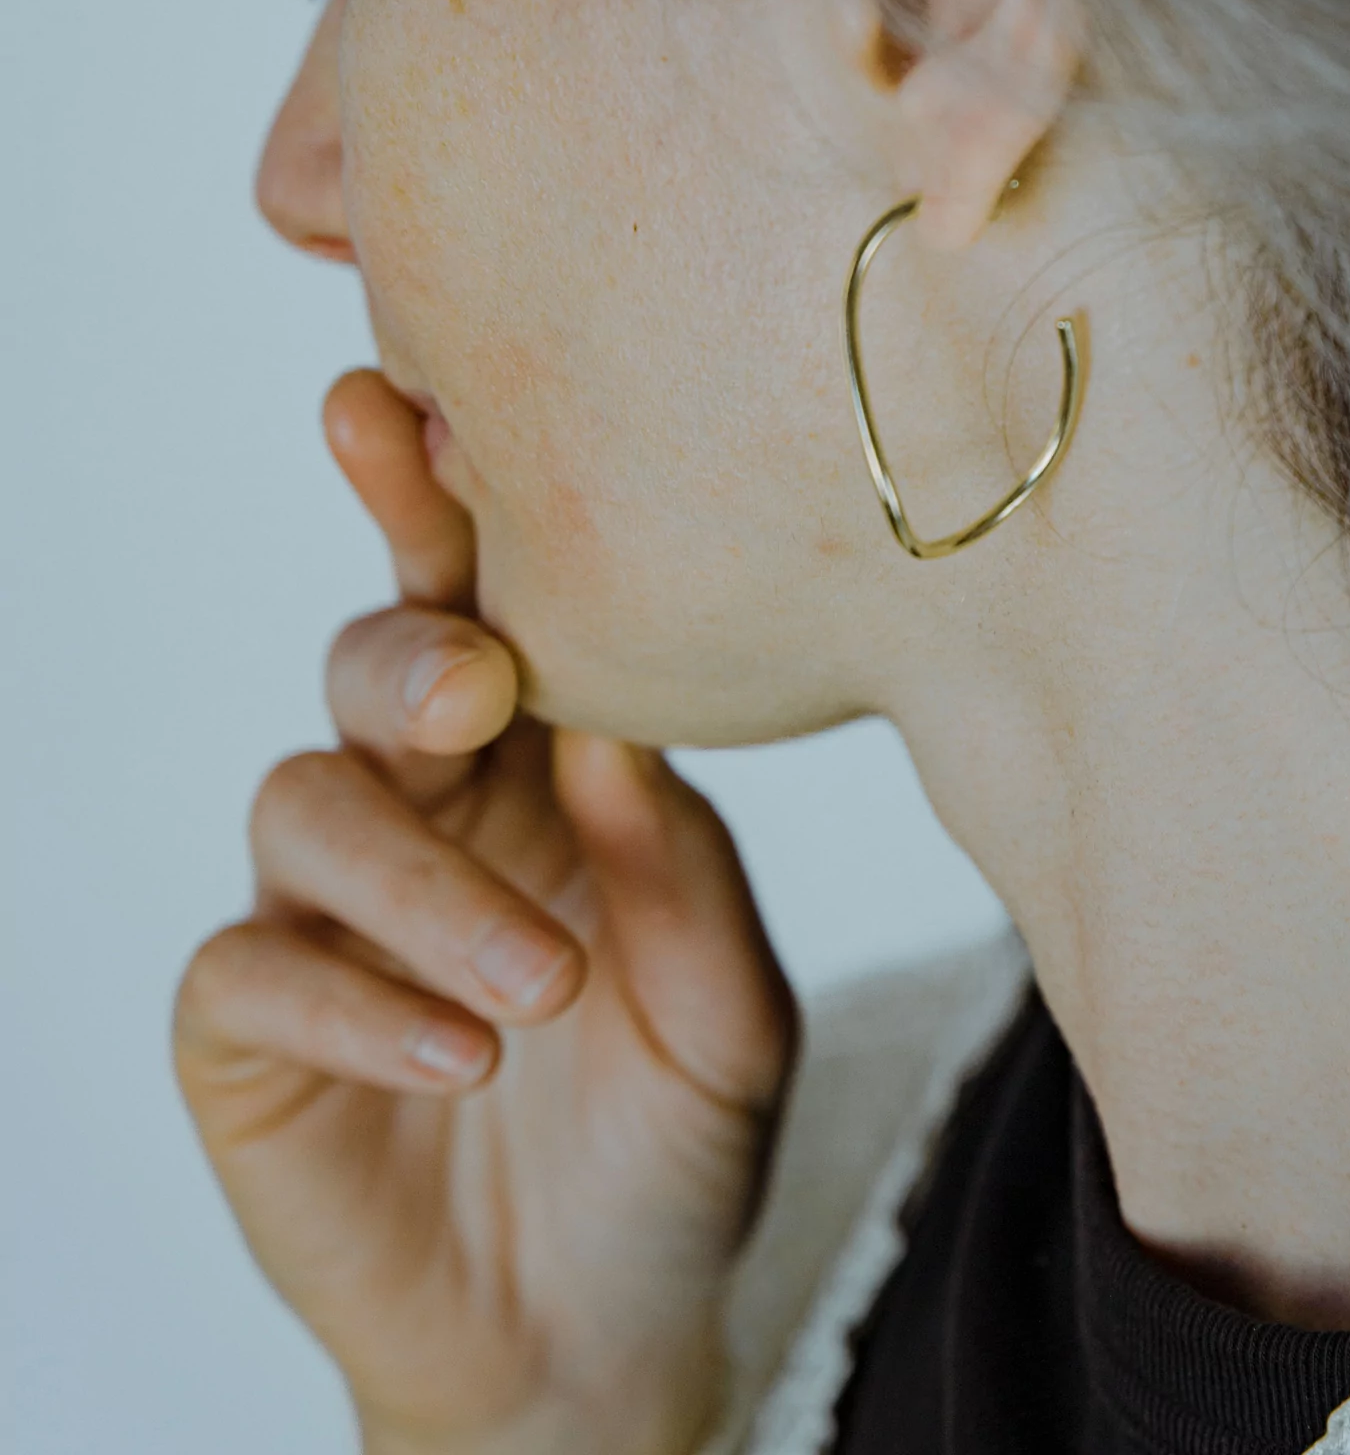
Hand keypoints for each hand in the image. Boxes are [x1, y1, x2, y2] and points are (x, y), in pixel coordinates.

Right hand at [174, 370, 796, 1454]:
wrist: (606, 1324)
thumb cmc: (675, 1132)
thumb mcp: (725, 1000)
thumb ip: (673, 862)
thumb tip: (613, 716)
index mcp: (540, 768)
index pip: (485, 606)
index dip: (437, 502)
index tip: (414, 398)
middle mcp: (426, 811)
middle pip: (368, 660)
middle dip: (405, 645)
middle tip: (470, 685)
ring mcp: (326, 913)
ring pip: (308, 805)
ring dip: (423, 887)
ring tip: (539, 988)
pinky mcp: (249, 1030)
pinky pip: (256, 969)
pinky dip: (364, 1002)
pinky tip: (469, 1053)